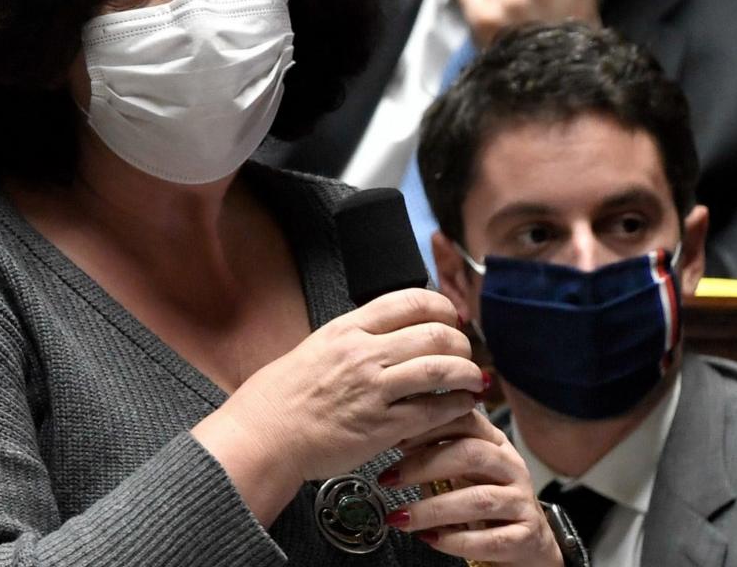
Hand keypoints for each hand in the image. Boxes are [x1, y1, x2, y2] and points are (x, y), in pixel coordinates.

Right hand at [192, 289, 485, 522]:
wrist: (264, 435)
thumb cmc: (283, 396)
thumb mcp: (317, 347)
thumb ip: (355, 338)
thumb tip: (391, 331)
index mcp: (347, 329)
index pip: (411, 300)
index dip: (443, 307)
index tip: (452, 319)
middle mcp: (363, 353)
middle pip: (435, 333)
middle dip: (461, 343)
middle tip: (465, 353)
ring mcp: (374, 389)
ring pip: (442, 369)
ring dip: (468, 373)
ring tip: (473, 380)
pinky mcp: (383, 427)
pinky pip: (435, 411)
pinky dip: (458, 406)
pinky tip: (462, 406)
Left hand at [379, 410, 561, 566]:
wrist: (527, 544)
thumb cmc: (486, 501)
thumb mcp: (463, 472)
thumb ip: (435, 455)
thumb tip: (392, 439)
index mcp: (496, 444)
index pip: (466, 421)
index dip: (429, 427)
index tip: (396, 439)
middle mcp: (512, 468)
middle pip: (471, 455)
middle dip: (424, 465)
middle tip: (389, 479)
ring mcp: (522, 503)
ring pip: (478, 499)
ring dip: (433, 509)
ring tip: (401, 517)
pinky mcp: (527, 538)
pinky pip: (490, 540)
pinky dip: (455, 541)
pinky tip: (430, 539)